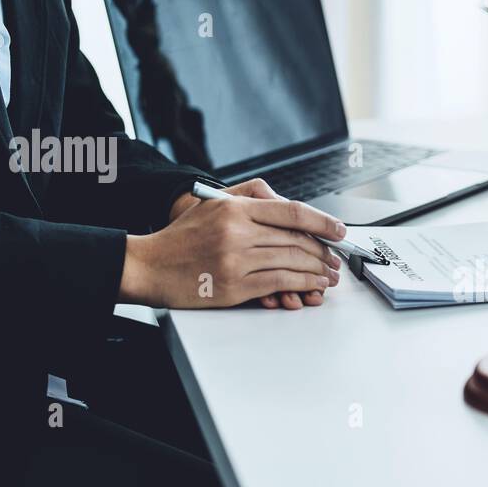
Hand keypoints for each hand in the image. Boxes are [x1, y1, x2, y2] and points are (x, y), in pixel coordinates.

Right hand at [124, 179, 344, 308]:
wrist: (148, 265)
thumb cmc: (180, 238)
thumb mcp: (211, 205)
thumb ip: (248, 200)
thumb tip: (288, 207)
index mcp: (234, 208)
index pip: (291, 212)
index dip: (322, 222)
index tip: (339, 230)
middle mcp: (237, 232)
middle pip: (296, 240)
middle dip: (323, 251)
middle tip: (336, 258)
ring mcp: (236, 260)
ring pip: (292, 262)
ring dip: (317, 271)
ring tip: (329, 275)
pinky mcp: (234, 286)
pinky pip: (279, 283)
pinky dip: (301, 285)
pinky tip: (312, 286)